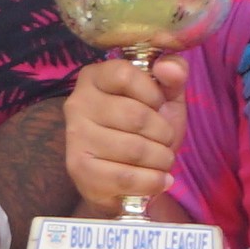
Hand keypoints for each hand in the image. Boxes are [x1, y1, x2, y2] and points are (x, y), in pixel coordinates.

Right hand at [60, 54, 189, 221]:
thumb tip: (169, 67)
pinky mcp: (79, 171)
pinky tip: (159, 180)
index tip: (158, 105)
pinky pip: (126, 177)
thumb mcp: (166, 98)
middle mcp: (77, 104)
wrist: (126, 181)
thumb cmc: (146, 132)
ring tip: (162, 161)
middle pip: (135, 116)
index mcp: (94, 77)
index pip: (124, 74)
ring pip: (135, 149)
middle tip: (164, 141)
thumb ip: (174, 75)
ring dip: (161, 159)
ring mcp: (75, 138)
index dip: (152, 93)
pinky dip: (152, 182)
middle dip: (163, 133)